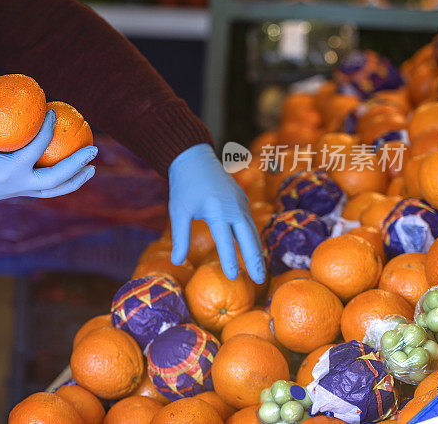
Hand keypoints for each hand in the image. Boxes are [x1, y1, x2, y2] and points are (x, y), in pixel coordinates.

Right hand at [0, 91, 97, 210]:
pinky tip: (70, 170)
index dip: (48, 129)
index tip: (53, 112)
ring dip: (75, 180)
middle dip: (77, 165)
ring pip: (54, 190)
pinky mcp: (17, 193)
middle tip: (94, 150)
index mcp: (6, 171)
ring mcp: (19, 191)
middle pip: (56, 179)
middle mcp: (17, 184)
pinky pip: (46, 189)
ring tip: (92, 168)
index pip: (36, 149)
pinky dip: (61, 183)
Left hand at [168, 143, 265, 282]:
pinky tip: (254, 252)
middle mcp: (233, 206)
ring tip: (261, 271)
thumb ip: (180, 237)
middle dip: (255, 259)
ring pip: (253, 230)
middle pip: (248, 237)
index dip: (229, 259)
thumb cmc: (183, 186)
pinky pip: (250, 223)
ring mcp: (240, 202)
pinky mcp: (242, 200)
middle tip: (260, 280)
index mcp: (216, 209)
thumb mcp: (178, 211)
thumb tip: (176, 261)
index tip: (234, 277)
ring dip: (257, 250)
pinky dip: (253, 238)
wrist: (194, 158)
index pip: (225, 240)